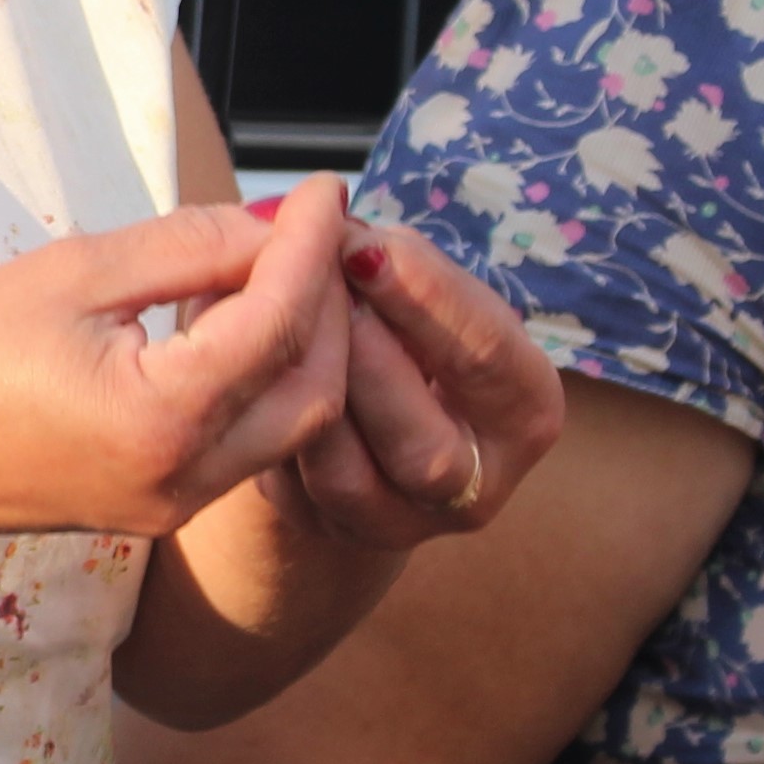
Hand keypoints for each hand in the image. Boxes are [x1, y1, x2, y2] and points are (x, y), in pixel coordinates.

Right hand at [0, 184, 358, 548]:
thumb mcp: (73, 273)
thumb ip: (186, 247)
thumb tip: (271, 222)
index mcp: (160, 418)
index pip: (278, 319)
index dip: (309, 245)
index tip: (321, 188)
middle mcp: (185, 479)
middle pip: (317, 386)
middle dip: (331, 301)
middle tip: (314, 228)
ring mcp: (177, 506)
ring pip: (293, 423)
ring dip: (308, 344)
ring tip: (285, 266)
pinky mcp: (163, 509)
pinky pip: (250, 443)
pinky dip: (267, 378)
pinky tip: (240, 319)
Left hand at [268, 211, 565, 551]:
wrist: (363, 409)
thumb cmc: (404, 328)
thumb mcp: (424, 294)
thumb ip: (399, 268)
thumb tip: (342, 235)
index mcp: (524, 411)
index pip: (488, 358)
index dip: (425, 298)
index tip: (362, 243)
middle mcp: (473, 486)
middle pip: (423, 443)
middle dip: (361, 358)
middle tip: (308, 292)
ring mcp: (398, 521)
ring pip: (346, 476)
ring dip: (303, 394)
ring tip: (267, 321)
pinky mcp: (328, 527)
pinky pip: (290, 486)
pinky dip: (263, 422)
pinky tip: (239, 363)